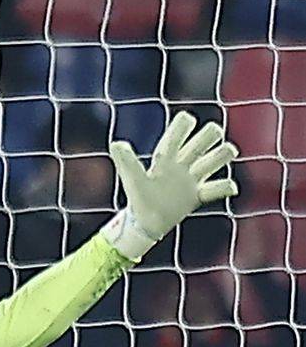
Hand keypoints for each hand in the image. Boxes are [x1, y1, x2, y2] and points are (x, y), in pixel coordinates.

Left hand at [104, 111, 238, 260]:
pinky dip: (227, 187)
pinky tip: (230, 188)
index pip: (181, 127)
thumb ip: (126, 161)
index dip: (186, 122)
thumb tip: (116, 144)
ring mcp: (192, 178)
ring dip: (224, 153)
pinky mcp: (198, 195)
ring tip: (223, 157)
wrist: (143, 224)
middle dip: (211, 134)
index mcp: (167, 155)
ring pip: (218, 156)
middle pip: (207, 135)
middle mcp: (183, 162)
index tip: (185, 127)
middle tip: (203, 149)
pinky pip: (218, 188)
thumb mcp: (132, 178)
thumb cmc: (137, 198)